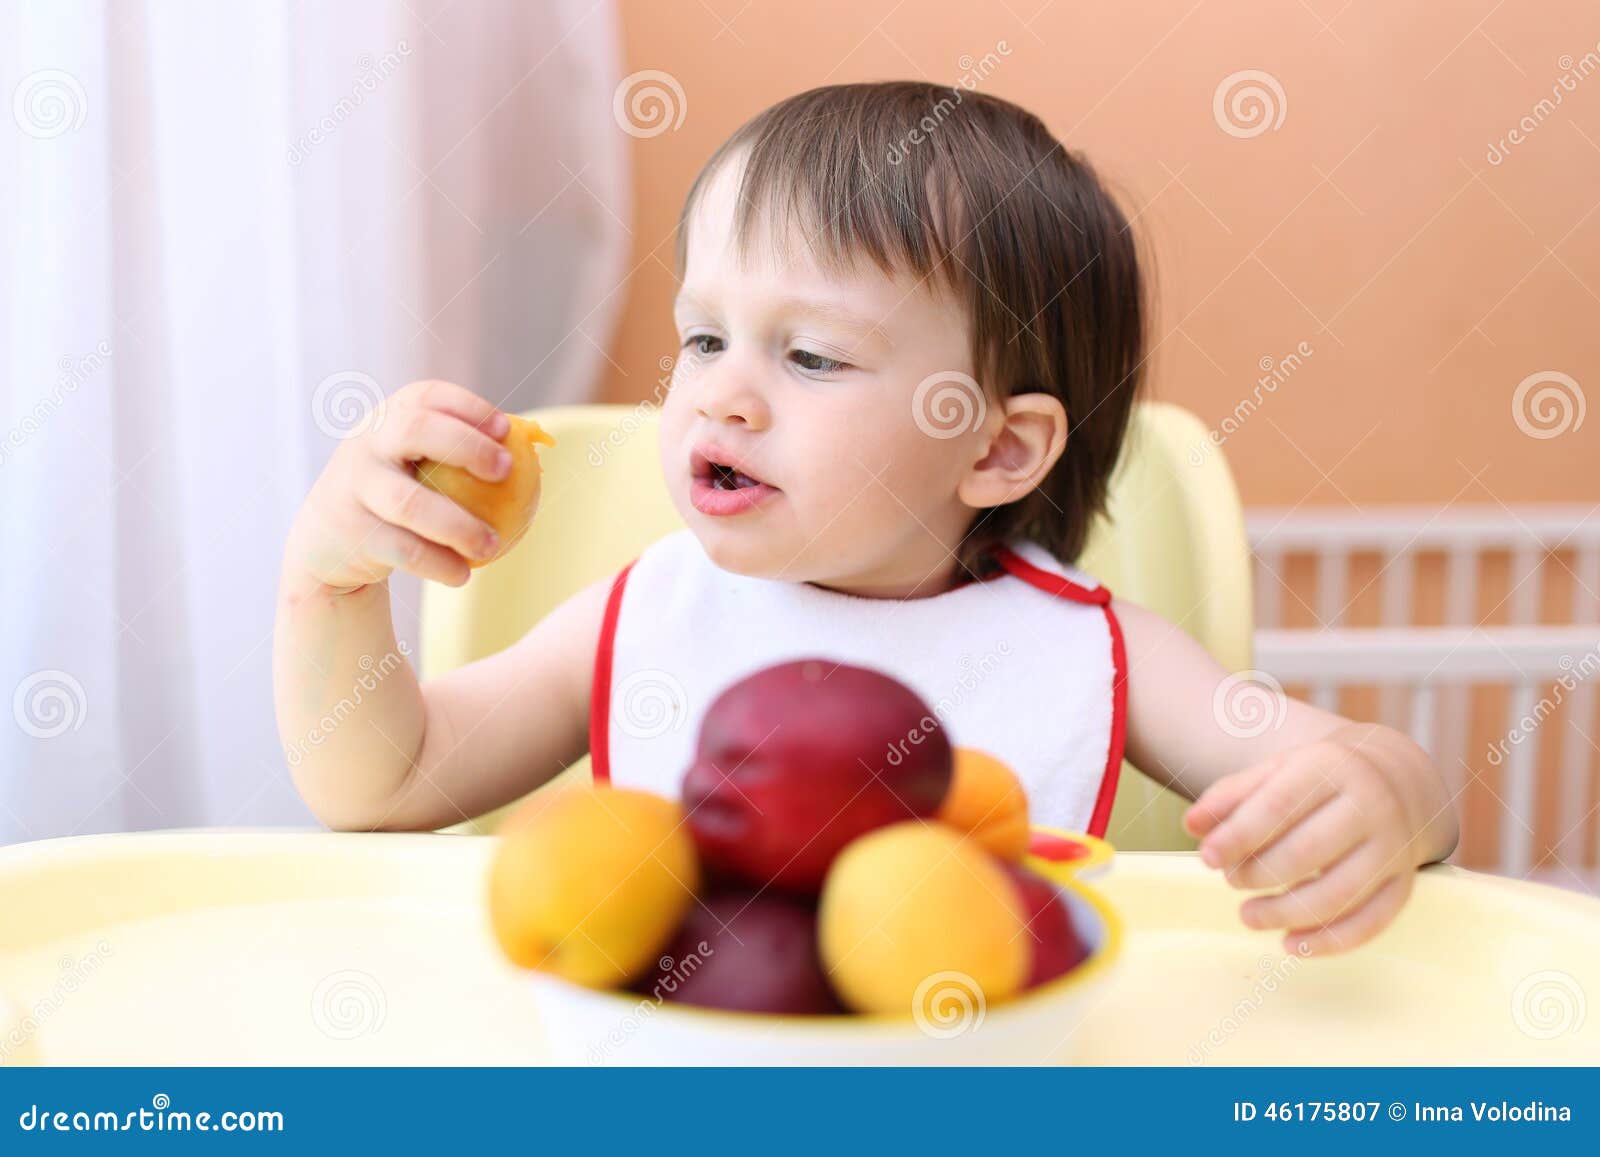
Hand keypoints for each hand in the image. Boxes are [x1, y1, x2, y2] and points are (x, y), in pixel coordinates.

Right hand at [287, 379, 511, 591]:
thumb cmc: (398, 494)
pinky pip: (401, 548)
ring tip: (493, 545)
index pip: (429, 396)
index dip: (470, 408)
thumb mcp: (417, 465)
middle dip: (466, 446)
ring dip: (458, 526)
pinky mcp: (349, 530)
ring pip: (409, 502)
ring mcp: (353, 485)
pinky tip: (463, 574)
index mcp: (389, 417)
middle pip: (415, 430)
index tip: (507, 430)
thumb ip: (462, 454)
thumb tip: (540, 448)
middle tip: (508, 471)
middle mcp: (367, 442)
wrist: (327, 539)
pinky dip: (437, 563)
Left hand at [1181, 725, 1449, 955]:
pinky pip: (1371, 922)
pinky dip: (1328, 941)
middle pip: (1308, 851)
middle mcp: (1371, 805)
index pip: (1280, 804)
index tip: (1206, 857)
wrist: (1394, 780)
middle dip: (1259, 873)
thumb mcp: (1275, 771)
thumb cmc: (1318, 779)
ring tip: (1248, 915)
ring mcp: (1393, 847)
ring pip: (1338, 893)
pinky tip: (1290, 944)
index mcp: (1332, 767)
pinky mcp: (1404, 883)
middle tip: (1231, 879)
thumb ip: (1229, 796)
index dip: (1239, 836)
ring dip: (1285, 913)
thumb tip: (1191, 826)